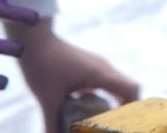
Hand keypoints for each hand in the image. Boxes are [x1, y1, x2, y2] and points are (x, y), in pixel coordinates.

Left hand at [7, 18, 138, 132]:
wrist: (32, 42)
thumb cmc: (43, 67)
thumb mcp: (48, 100)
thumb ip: (53, 123)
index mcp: (100, 74)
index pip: (131, 89)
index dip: (134, 107)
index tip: (124, 123)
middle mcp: (103, 69)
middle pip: (126, 88)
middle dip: (124, 109)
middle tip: (114, 126)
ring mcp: (95, 66)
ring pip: (113, 85)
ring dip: (112, 103)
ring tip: (101, 121)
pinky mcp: (86, 66)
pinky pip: (102, 83)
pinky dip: (100, 97)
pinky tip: (85, 109)